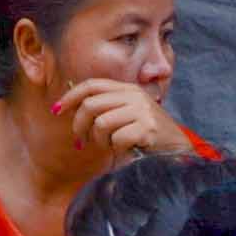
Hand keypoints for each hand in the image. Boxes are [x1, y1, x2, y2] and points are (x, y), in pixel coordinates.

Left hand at [55, 79, 185, 164]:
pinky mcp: (147, 129)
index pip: (92, 85)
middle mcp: (134, 96)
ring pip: (101, 124)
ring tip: (109, 146)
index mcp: (127, 89)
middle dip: (79, 126)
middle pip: (91, 105)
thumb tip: (70, 106)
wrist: (178, 149)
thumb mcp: (127, 114)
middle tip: (81, 141)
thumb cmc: (146, 135)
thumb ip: (105, 107)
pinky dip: (116, 148)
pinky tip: (125, 150)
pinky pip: (117, 138)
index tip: (57, 110)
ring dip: (100, 141)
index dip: (71, 97)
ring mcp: (142, 111)